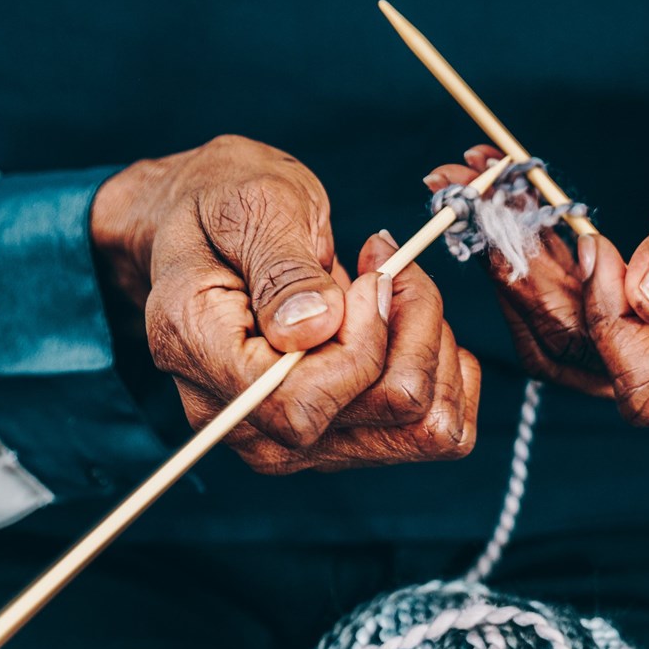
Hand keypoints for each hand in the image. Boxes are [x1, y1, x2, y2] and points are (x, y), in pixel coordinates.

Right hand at [93, 135, 477, 471]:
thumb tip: (314, 329)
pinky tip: (415, 323)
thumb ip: (282, 272)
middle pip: (374, 420)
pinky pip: (431, 435)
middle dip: (412, 333)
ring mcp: (291, 441)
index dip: (361, 345)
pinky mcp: (335, 438)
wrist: (210, 230)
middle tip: (391, 266)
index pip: (302, 406)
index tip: (369, 276)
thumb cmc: (223, 207)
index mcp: (202, 360)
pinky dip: (446, 374)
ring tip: (398, 288)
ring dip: (431, 349)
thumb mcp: (252, 209)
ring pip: (415, 429)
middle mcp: (245, 422)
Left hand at [429, 108, 648, 428]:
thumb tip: (647, 298)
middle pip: (601, 373)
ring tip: (490, 201)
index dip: (611, 329)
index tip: (591, 250)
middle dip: (539, 292)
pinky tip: (512, 222)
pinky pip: (583, 332)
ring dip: (525, 282)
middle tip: (495, 204)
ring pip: (577, 354)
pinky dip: (541, 279)